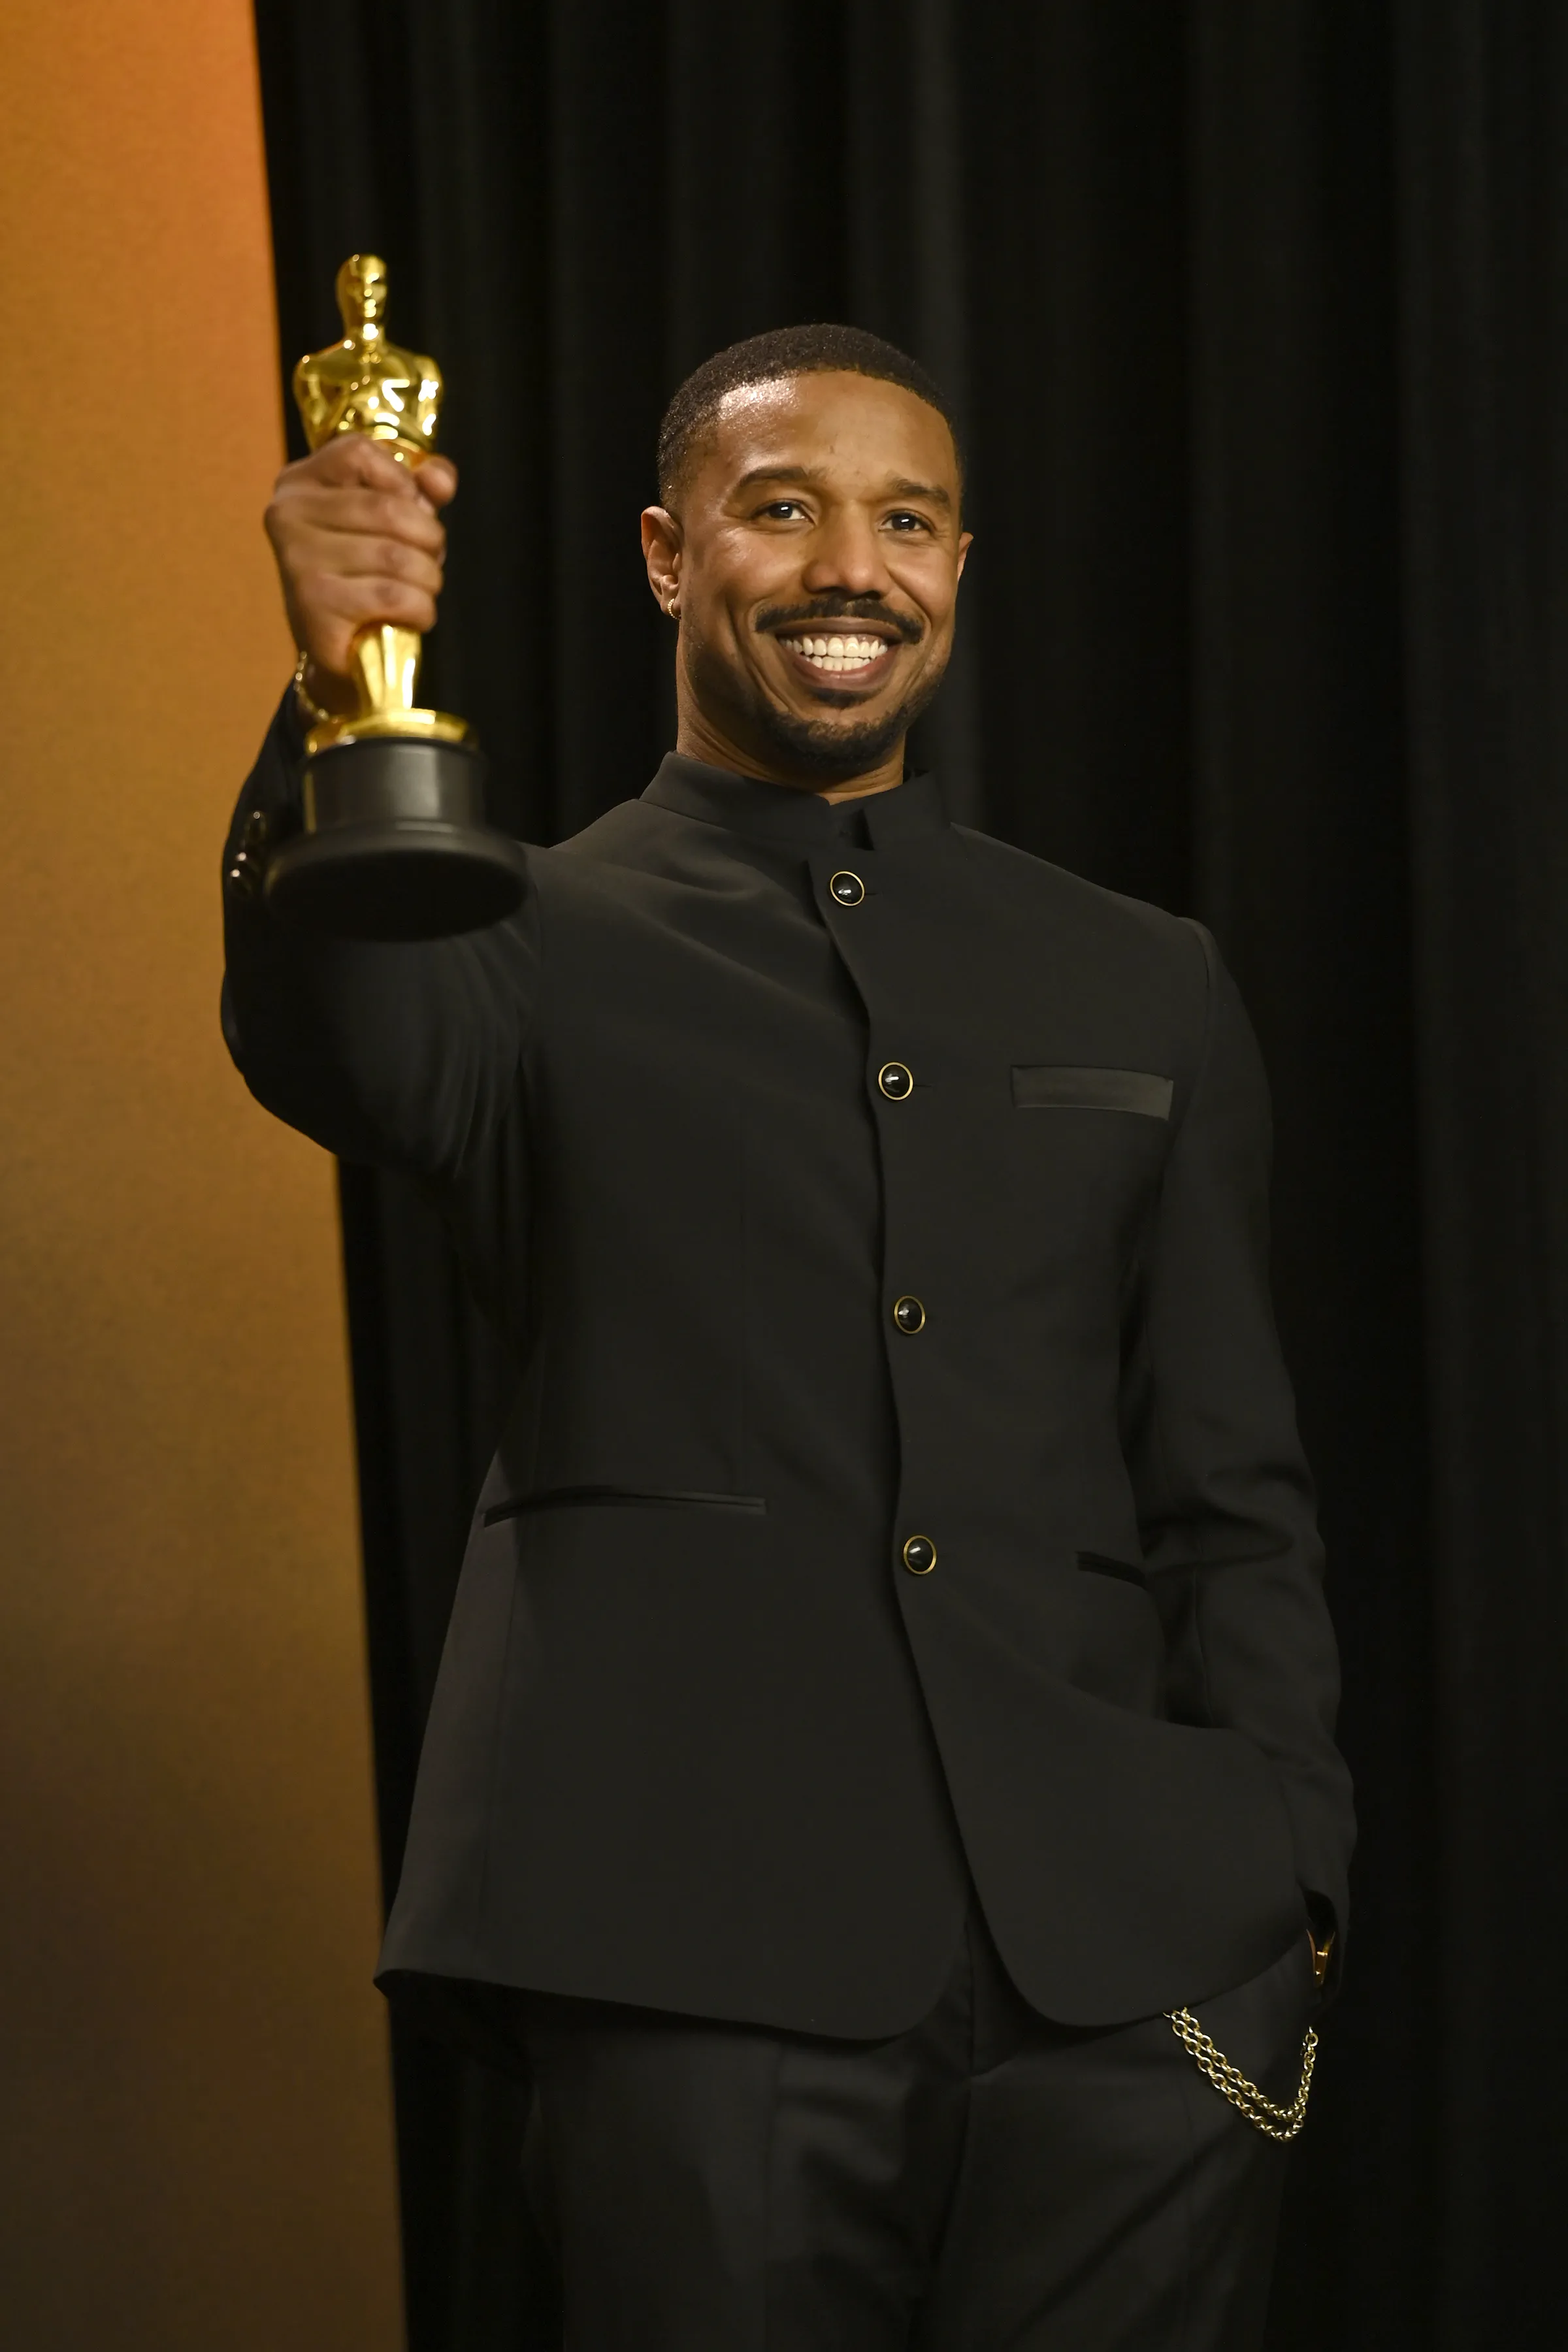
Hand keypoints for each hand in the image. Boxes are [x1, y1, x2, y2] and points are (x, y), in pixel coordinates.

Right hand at [264, 438, 456, 710]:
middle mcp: (287, 515)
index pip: (359, 452)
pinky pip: (391, 596)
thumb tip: (438, 480)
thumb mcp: (391, 520)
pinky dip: (420, 608)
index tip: (413, 512)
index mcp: (299, 482)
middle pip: (387, 509)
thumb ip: (418, 488)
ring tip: (423, 590)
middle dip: (429, 539)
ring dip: (429, 579)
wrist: (340, 650)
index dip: (404, 482)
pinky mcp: (313, 606)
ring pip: (395, 557)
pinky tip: (415, 615)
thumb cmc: (363, 576)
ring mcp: (296, 561)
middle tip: (431, 560)